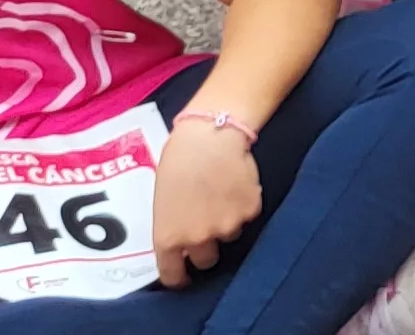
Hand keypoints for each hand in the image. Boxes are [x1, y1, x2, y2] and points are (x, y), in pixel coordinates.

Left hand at [150, 116, 263, 285]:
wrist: (210, 138)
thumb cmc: (178, 162)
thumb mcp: (163, 199)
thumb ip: (173, 224)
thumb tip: (181, 234)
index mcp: (170, 237)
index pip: (173, 274)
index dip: (179, 277)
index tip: (183, 275)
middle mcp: (199, 239)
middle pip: (206, 260)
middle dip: (206, 247)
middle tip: (206, 224)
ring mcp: (227, 227)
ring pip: (229, 235)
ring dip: (226, 222)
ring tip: (220, 194)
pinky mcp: (250, 212)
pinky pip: (247, 216)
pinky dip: (243, 205)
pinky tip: (234, 184)